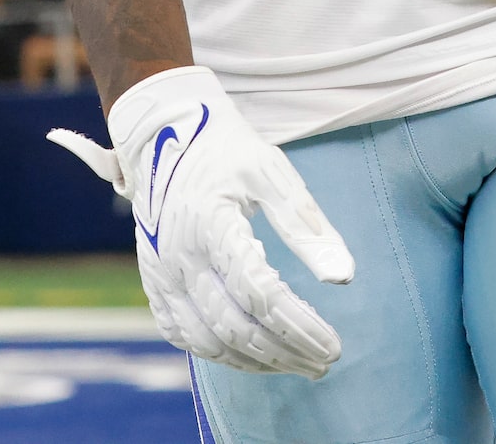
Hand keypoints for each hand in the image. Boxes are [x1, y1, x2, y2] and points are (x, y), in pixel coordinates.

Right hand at [48, 66, 353, 378]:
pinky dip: (217, 354)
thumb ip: (305, 225)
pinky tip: (251, 355)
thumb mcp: (271, 172)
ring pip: (208, 341)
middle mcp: (178, 256)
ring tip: (296, 363)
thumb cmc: (225, 149)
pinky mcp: (152, 280)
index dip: (299, 328)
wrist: (163, 132)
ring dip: (256, 362)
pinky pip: (181, 334)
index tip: (334, 345)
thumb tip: (343, 278)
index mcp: (210, 224)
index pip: (260, 295)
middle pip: (236, 328)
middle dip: (286, 353)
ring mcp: (160, 272)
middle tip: (325, 361)